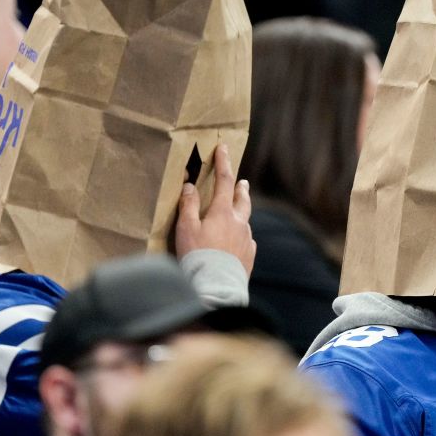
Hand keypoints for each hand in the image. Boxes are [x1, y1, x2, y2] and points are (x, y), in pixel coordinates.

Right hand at [176, 144, 255, 274]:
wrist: (216, 287)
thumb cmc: (197, 257)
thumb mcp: (186, 228)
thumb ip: (188, 206)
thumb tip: (189, 186)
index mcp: (223, 212)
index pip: (225, 181)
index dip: (223, 163)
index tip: (223, 148)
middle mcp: (240, 223)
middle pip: (243, 200)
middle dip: (241, 189)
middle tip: (243, 182)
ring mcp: (247, 240)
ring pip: (245, 221)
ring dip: (241, 214)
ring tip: (237, 213)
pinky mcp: (249, 257)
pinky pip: (247, 242)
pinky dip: (241, 237)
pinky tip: (237, 242)